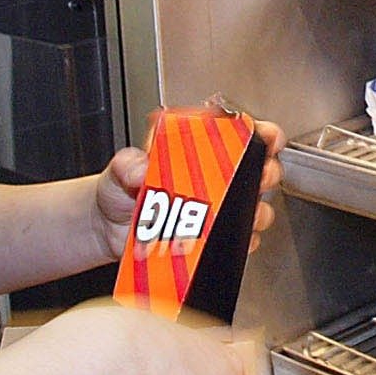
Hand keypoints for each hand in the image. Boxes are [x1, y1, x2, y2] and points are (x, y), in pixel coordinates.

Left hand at [91, 107, 287, 260]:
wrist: (108, 228)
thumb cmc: (119, 189)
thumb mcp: (120, 168)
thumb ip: (127, 164)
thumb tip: (138, 168)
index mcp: (197, 152)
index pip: (237, 135)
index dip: (260, 133)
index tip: (266, 135)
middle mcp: (214, 180)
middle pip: (257, 170)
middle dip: (267, 172)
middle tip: (260, 176)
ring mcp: (216, 210)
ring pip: (256, 208)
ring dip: (258, 211)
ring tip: (248, 214)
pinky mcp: (213, 239)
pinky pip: (239, 241)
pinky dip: (244, 241)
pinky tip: (237, 239)